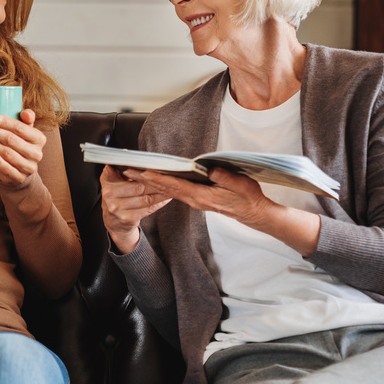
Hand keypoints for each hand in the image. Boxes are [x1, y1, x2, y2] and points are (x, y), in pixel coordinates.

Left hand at [0, 109, 45, 185]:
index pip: (20, 128)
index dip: (4, 122)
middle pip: (12, 140)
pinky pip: (6, 167)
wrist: (19, 169)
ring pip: (7, 153)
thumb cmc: (19, 145)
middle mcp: (37, 153)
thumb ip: (26, 119)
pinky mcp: (20, 177)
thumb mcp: (25, 131)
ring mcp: (29, 167)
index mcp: (39, 139)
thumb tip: (26, 113)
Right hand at [100, 165, 171, 253]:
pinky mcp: (126, 218)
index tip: (154, 167)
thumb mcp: (113, 179)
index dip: (142, 170)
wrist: (113, 221)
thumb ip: (120, 166)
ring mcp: (117, 208)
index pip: (127, 172)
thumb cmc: (117, 195)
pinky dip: (159, 203)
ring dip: (161, 193)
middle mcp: (109, 194)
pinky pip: (148, 209)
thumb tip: (128, 152)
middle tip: (169, 177)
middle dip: (156, 183)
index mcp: (107, 180)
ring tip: (171, 187)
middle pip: (139, 186)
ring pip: (146, 199)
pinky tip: (166, 198)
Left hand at [122, 167, 272, 226]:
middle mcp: (195, 200)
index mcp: (202, 196)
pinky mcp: (197, 199)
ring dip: (152, 182)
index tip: (143, 172)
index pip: (175, 186)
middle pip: (166, 189)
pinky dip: (163, 185)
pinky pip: (176, 192)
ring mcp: (195, 201)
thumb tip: (209, 169)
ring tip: (135, 173)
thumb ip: (224, 177)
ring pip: (168, 191)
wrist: (254, 214)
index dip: (158, 178)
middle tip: (128, 171)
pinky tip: (155, 179)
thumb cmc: (248, 198)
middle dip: (146, 180)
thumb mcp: (240, 184)